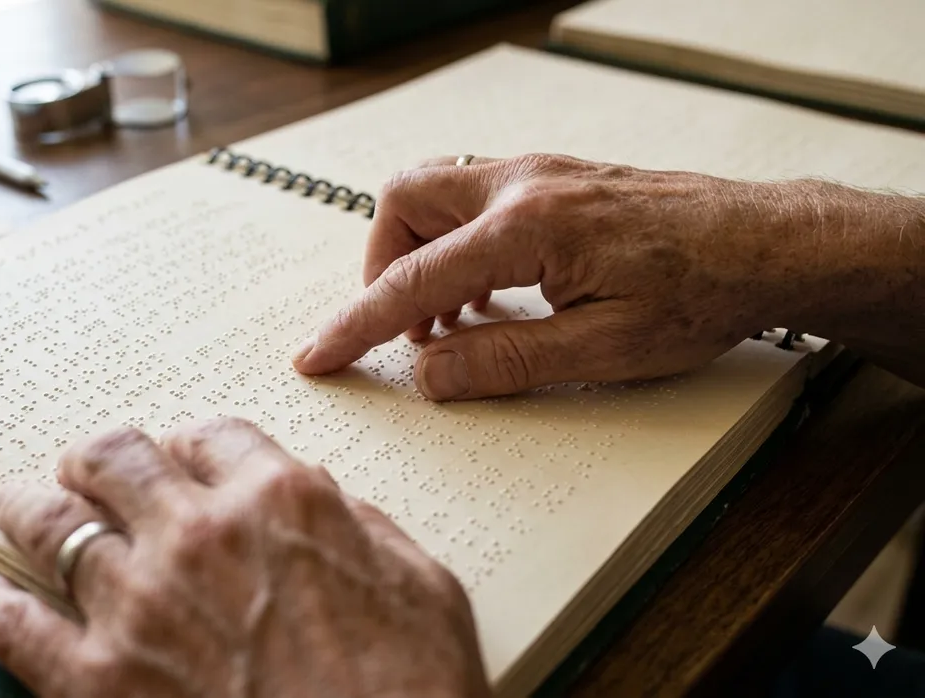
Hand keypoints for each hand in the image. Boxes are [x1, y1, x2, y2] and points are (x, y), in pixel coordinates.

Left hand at [0, 418, 489, 697]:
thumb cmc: (416, 691)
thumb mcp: (423, 585)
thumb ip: (358, 526)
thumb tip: (318, 504)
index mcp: (281, 501)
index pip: (210, 436)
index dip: (191, 446)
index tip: (182, 459)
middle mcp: (199, 535)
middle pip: (115, 457)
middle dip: (100, 459)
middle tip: (90, 471)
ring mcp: (140, 604)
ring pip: (51, 521)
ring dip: (32, 507)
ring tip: (21, 506)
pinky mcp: (98, 680)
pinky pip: (14, 625)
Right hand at [291, 154, 922, 398]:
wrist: (766, 244)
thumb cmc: (700, 292)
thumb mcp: (602, 351)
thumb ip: (503, 362)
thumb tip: (429, 375)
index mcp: (527, 228)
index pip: (412, 279)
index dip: (357, 325)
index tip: (319, 357)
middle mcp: (523, 183)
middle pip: (404, 201)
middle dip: (383, 266)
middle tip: (406, 329)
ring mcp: (539, 173)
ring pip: (435, 191)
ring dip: (422, 254)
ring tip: (455, 321)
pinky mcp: (555, 179)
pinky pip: (474, 198)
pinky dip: (458, 244)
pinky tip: (493, 294)